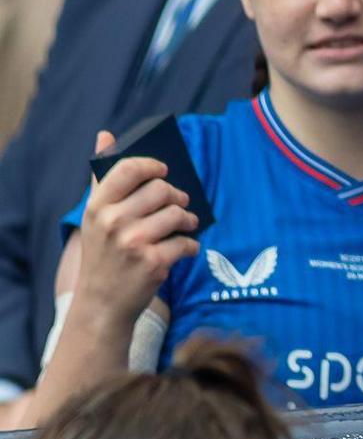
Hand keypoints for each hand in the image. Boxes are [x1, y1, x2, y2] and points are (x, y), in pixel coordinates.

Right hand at [75, 138, 196, 330]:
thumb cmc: (104, 253)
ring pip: (178, 214)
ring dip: (188, 220)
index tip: (164, 171)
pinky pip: (187, 242)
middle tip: (179, 204)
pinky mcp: (153, 262)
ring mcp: (132, 242)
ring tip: (185, 226)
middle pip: (162, 189)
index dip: (153, 165)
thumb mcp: (95, 216)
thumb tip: (105, 135)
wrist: (102, 304)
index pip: (129, 168)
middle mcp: (112, 221)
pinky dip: (190, 246)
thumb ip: (103, 177)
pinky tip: (183, 250)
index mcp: (97, 206)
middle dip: (177, 196)